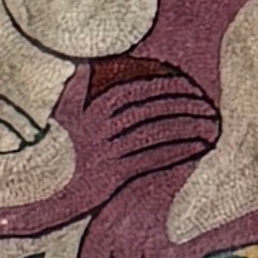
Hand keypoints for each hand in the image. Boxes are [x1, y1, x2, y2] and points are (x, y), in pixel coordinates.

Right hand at [66, 57, 221, 208]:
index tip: (187, 82)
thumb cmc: (58, 150)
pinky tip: (197, 148)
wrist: (48, 192)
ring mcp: (107, 153)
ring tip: (209, 122)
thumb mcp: (62, 114)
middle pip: (149, 111)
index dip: (162, 84)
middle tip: (206, 102)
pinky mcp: (114, 177)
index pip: (133, 90)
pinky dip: (176, 151)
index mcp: (91, 110)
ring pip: (154, 134)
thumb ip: (75, 88)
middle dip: (180, 103)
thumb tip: (84, 65)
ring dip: (185, 126)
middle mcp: (100, 130)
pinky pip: (152, 159)